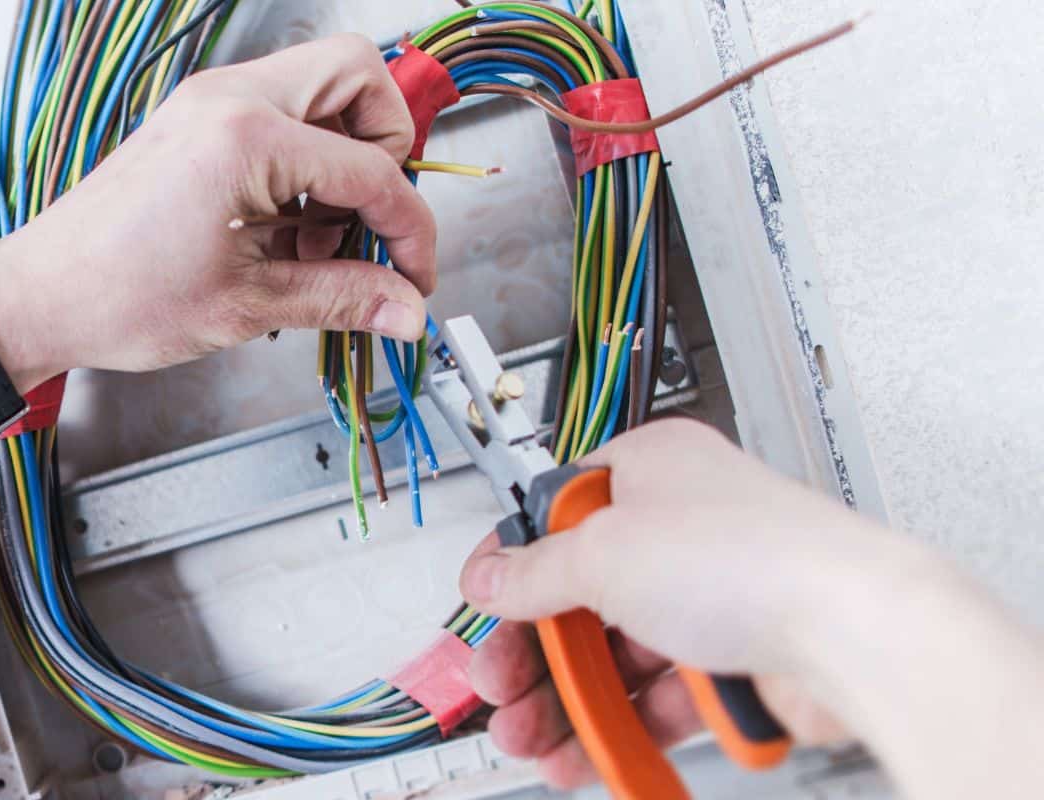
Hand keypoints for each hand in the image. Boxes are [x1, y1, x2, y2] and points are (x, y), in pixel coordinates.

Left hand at [0, 34, 436, 385]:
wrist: (39, 297)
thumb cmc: (115, 297)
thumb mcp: (246, 305)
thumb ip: (341, 297)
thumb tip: (404, 307)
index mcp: (245, 136)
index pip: (371, 169)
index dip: (408, 229)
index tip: (413, 275)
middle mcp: (227, 99)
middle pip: (358, 75)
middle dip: (385, 148)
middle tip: (371, 220)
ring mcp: (208, 102)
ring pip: (320, 88)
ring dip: (343, 156)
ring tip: (318, 240)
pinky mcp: (196, 120)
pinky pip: (280, 114)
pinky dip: (303, 162)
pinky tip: (285, 232)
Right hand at [456, 418, 912, 787]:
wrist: (855, 632)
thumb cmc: (757, 558)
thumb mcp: (604, 552)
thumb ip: (533, 571)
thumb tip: (490, 575)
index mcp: (651, 470)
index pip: (556, 513)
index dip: (512, 563)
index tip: (482, 606)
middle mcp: (683, 529)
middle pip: (581, 594)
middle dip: (532, 651)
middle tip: (500, 687)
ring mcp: (714, 597)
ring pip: (618, 654)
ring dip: (568, 699)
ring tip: (533, 738)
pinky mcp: (737, 662)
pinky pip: (661, 697)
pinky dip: (622, 726)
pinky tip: (591, 750)